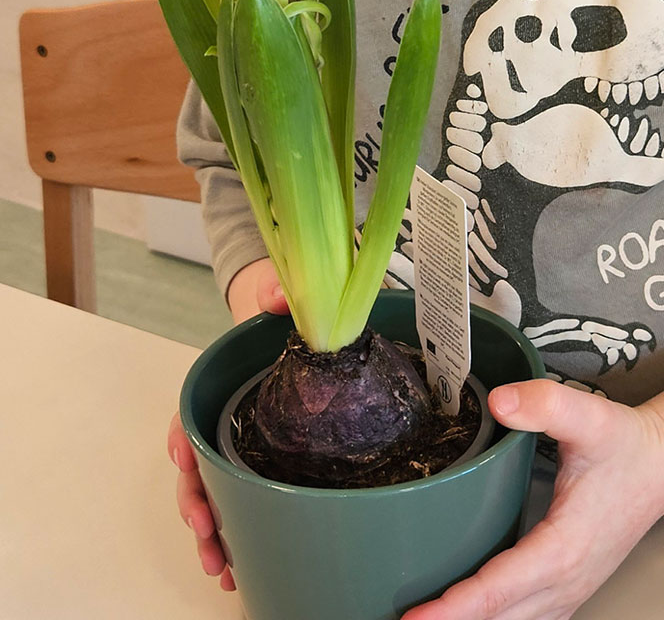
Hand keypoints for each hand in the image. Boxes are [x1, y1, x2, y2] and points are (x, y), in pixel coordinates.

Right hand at [168, 258, 288, 590]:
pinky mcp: (262, 456)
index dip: (181, 440)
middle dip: (194, 501)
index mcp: (219, 382)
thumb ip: (273, 290)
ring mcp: (239, 440)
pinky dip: (237, 532)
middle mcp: (221, 416)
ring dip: (211, 530)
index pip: (188, 414)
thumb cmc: (275, 305)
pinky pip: (242, 498)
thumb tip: (274, 297)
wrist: (290, 312)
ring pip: (213, 491)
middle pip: (195, 465)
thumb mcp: (275, 289)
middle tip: (206, 531)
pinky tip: (240, 564)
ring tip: (219, 566)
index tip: (184, 461)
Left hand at [402, 379, 663, 619]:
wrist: (663, 464)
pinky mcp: (568, 588)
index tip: (415, 617)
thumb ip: (543, 404)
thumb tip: (499, 402)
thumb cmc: (627, 445)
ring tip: (425, 618)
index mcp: (564, 548)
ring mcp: (569, 591)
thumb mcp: (588, 415)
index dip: (454, 608)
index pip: (499, 589)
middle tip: (401, 618)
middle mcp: (565, 581)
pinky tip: (467, 614)